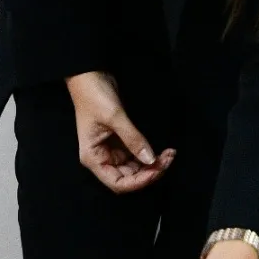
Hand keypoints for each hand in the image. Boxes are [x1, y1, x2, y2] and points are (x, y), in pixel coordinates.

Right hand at [67, 72, 174, 193]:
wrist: (90, 75)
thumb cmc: (94, 96)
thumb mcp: (115, 117)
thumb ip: (133, 139)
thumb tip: (151, 160)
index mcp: (93, 158)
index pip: (118, 183)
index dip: (138, 182)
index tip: (157, 170)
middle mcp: (102, 158)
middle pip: (128, 177)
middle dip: (149, 172)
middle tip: (168, 160)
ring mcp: (111, 150)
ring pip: (134, 167)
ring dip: (151, 164)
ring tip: (168, 154)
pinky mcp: (119, 141)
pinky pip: (136, 155)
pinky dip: (148, 154)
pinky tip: (161, 150)